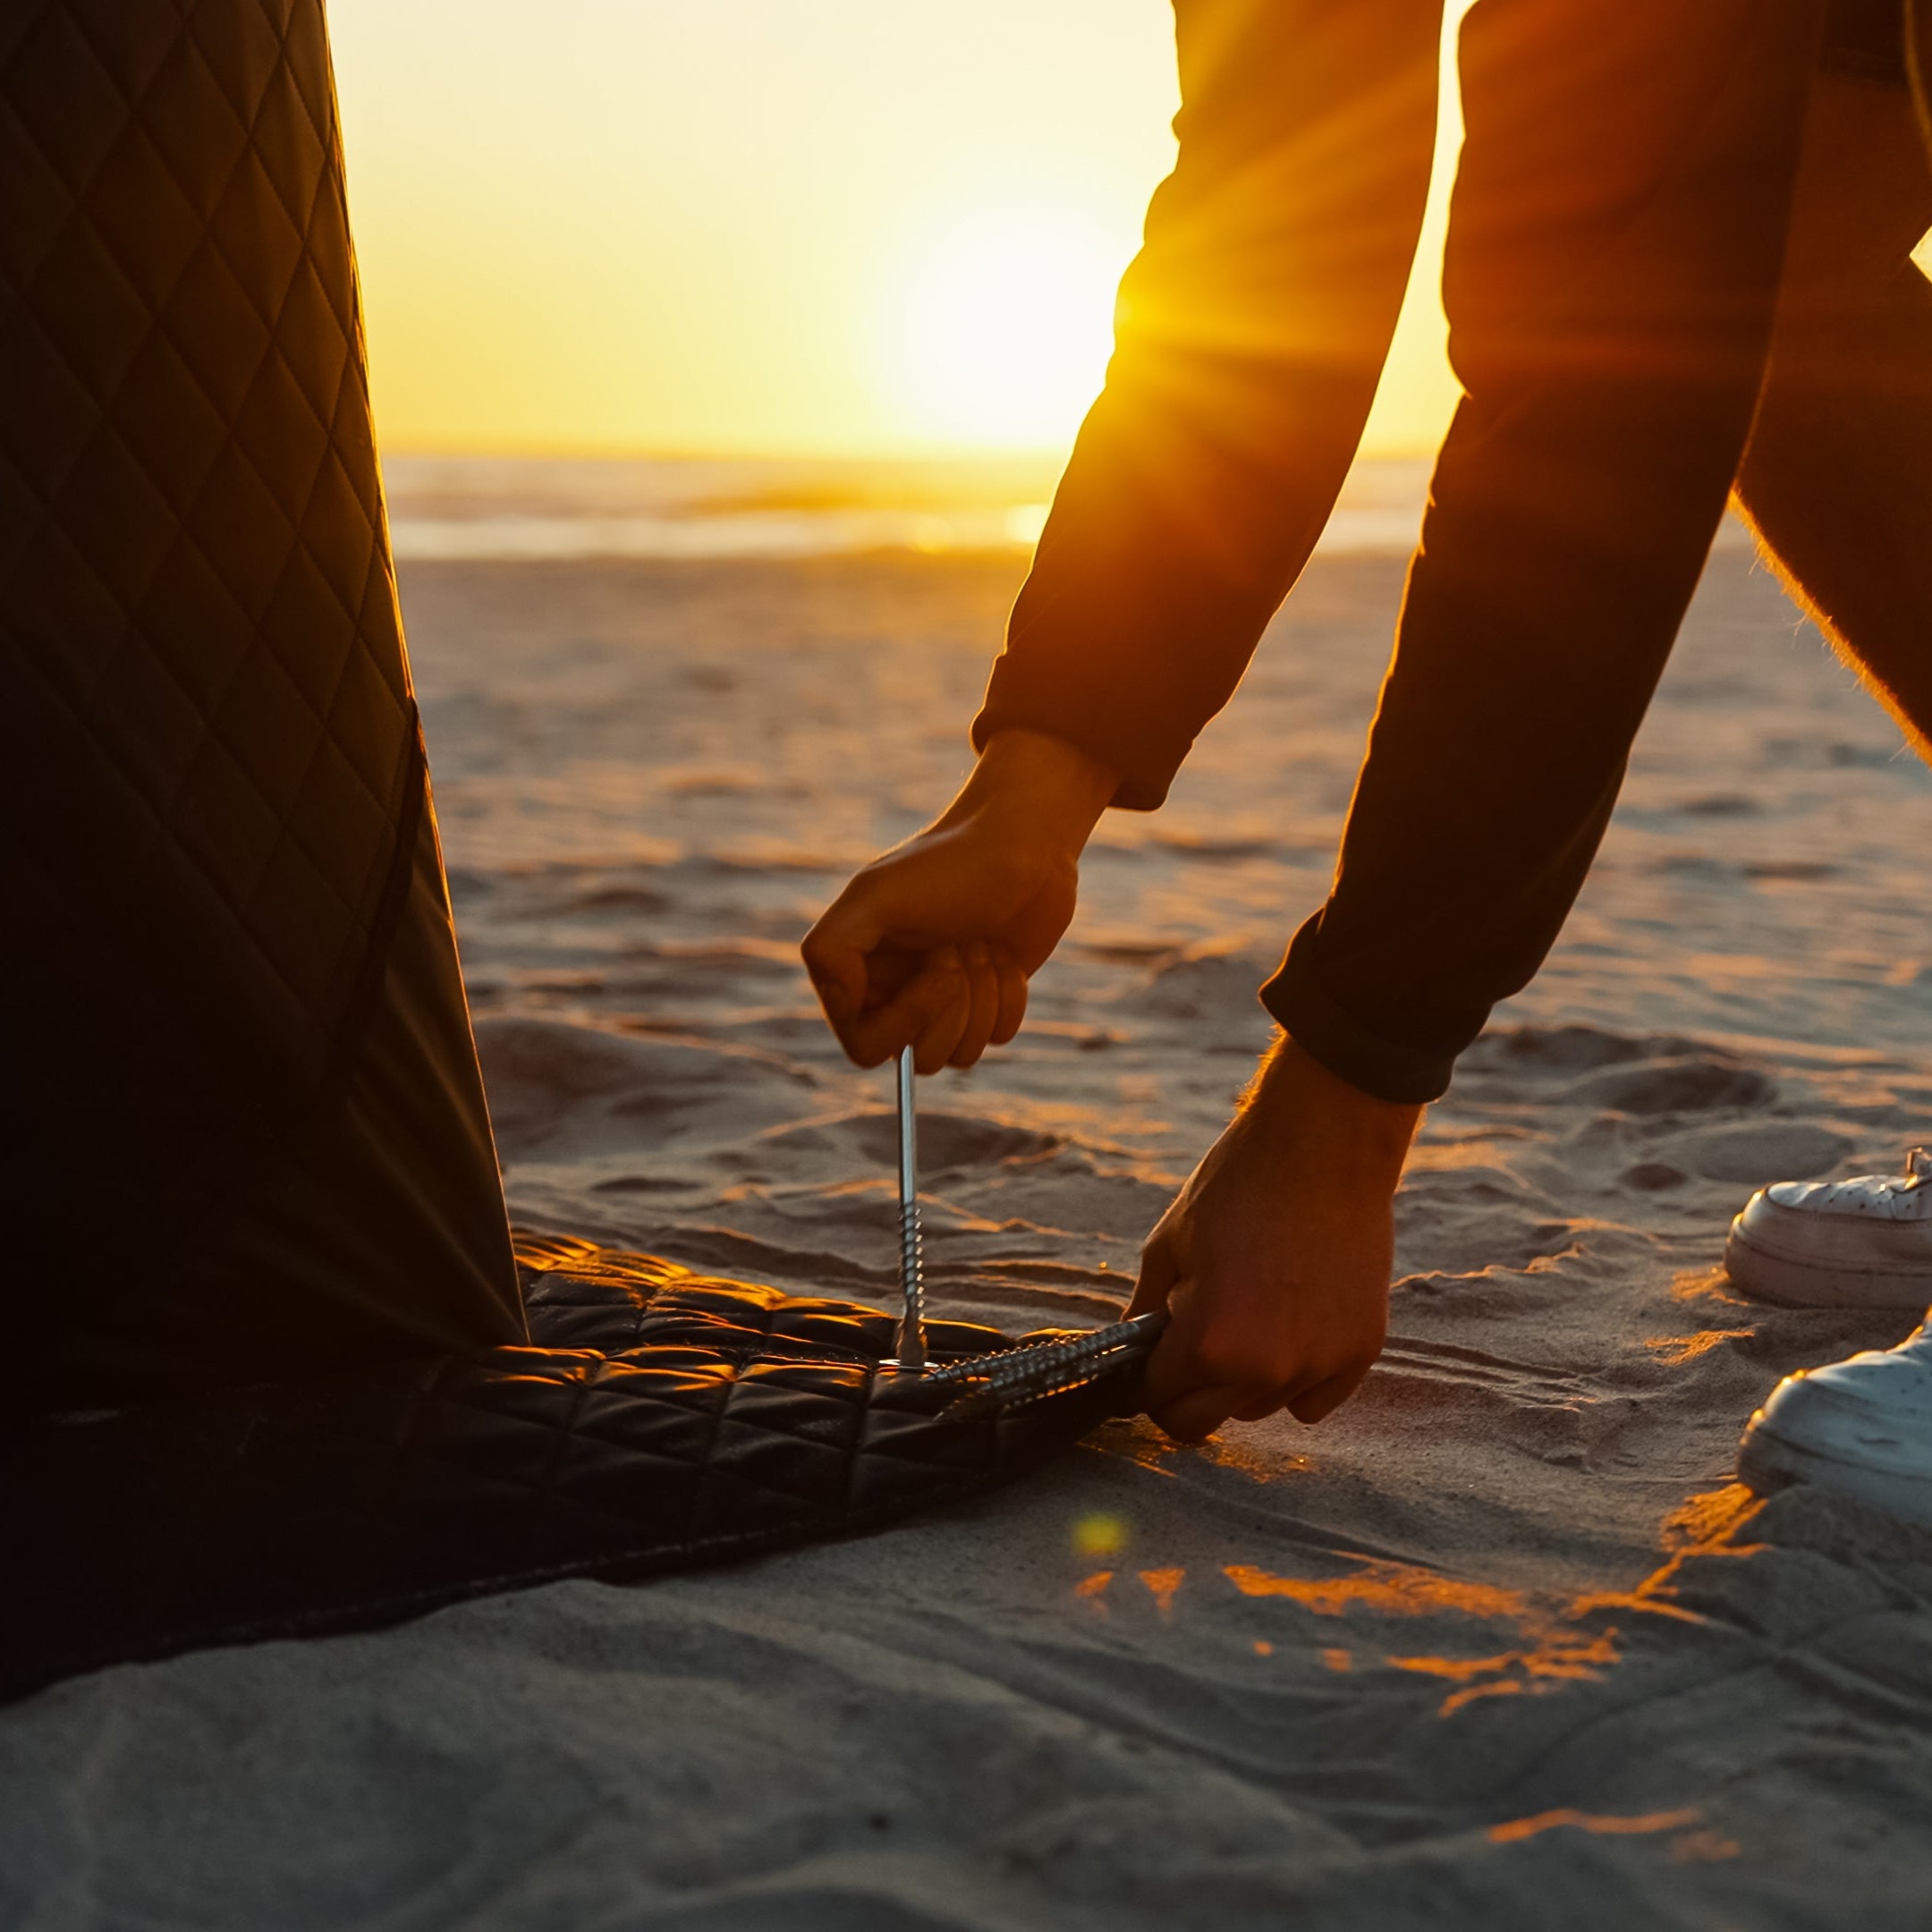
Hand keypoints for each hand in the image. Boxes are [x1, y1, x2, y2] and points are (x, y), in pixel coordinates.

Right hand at [802, 730, 1117, 1071]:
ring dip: (982, 998)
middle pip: (918, 1057)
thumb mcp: (876, 893)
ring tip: (983, 944)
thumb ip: (831, 948)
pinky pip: (999, 1038)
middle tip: (962, 944)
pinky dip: (1010, 997)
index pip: (865, 1047)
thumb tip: (844, 1007)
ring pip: (960, 1055)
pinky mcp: (989, 1001)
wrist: (1025, 840)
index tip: (936, 964)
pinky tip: (1007, 954)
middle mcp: (896, 993)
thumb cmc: (951, 862)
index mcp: (857, 973)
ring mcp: (945, 1001)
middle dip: (951, 1005)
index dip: (906, 1019)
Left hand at [1127, 1037, 1421, 1439]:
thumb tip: (1130, 1355)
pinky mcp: (1362, 1353)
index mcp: (1208, 1345)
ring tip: (1250, 1311)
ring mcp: (1320, 1367)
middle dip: (1187, 1387)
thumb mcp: (1167, 1247)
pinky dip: (1296, 1377)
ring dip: (1242, 1379)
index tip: (1150, 1358)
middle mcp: (1266, 1372)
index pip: (1158, 1401)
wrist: (1323, 1148)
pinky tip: (1290, 1325)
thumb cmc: (1237, 1188)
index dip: (1146, 1378)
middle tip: (1193, 1338)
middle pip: (1204, 1421)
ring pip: (1260, 1408)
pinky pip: (1314, 1400)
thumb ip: (1145, 1313)